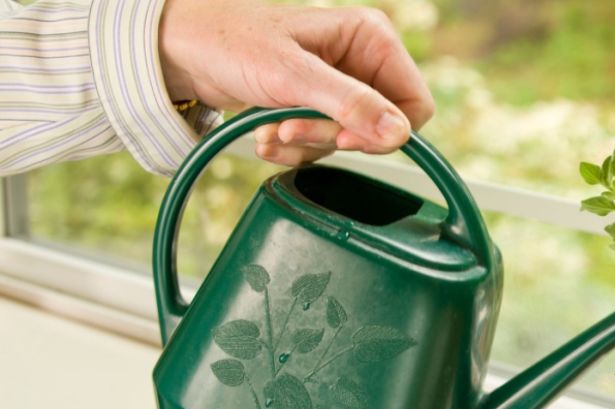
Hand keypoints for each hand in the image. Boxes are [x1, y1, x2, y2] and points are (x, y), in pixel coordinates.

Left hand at [158, 0, 433, 165]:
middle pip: (380, 128)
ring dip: (309, 145)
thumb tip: (398, 133)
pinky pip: (327, 145)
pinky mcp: (320, 106)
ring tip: (273, 130)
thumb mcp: (292, 76)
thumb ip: (349, 103)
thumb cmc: (232, 43)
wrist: (185, 49)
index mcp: (372, 39)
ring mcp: (342, 85)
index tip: (344, 139)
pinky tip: (268, 134)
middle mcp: (363, 61)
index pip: (414, 104)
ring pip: (351, 141)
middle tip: (293, 129)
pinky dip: (297, 148)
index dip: (384, 131)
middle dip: (333, 137)